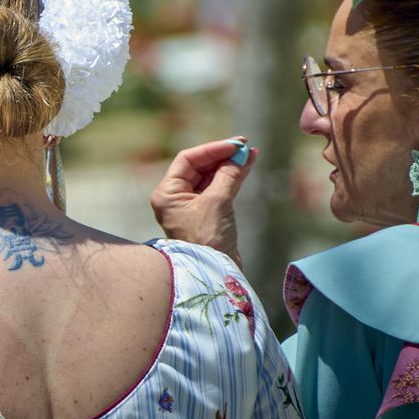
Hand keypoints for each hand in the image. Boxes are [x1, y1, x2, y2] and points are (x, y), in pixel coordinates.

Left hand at [150, 137, 255, 264]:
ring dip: (230, 166)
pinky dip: (232, 179)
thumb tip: (240, 155)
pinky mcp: (208, 216)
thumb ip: (228, 176)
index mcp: (167, 193)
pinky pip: (219, 190)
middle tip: (245, 146)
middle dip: (223, 156)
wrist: (215, 274)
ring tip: (251, 153)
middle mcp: (176, 198)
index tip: (235, 144)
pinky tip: (247, 167)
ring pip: (211, 178)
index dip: (212, 149)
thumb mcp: (217, 203)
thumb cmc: (207, 239)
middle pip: (200, 167)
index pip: (188, 160)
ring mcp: (192, 207)